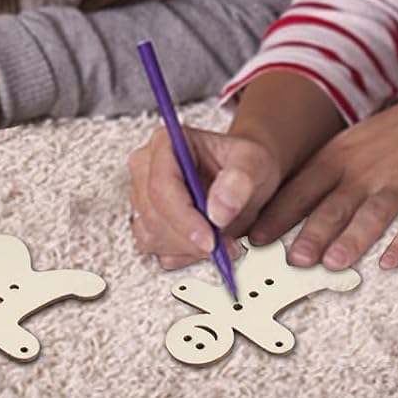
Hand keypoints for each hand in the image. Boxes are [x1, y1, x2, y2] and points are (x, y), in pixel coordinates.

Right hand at [127, 126, 283, 269]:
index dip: (184, 218)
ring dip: (189, 249)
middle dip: (191, 238)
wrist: (245, 176)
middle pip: (154, 215)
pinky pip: (156, 249)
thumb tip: (219, 210)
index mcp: (167, 142)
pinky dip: (184, 254)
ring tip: (222, 239)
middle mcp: (147, 166)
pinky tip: (205, 242)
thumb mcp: (254, 162)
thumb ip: (240, 181)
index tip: (211, 240)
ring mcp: (143, 195)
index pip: (162, 185)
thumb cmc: (245, 163)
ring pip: (152, 236)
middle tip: (227, 243)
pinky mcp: (146, 220)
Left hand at [252, 81, 397, 271]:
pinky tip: (391, 260)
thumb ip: (322, 176)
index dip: (279, 213)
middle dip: (313, 232)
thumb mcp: (350, 145)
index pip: (303, 187)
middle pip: (335, 204)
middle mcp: (364, 169)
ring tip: (334, 262)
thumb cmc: (392, 137)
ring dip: (353, 238)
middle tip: (292, 259)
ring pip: (372, 213)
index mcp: (339, 157)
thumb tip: (282, 207)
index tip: (254, 237)